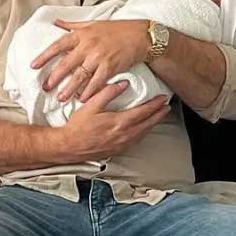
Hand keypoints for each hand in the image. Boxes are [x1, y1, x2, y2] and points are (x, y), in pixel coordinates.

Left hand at [31, 19, 150, 102]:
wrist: (141, 35)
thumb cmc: (116, 29)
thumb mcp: (93, 23)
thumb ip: (73, 25)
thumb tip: (56, 22)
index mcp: (81, 35)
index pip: (58, 46)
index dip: (44, 56)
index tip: (33, 66)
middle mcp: (88, 46)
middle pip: (66, 64)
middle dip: (54, 77)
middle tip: (45, 88)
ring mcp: (99, 57)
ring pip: (80, 76)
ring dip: (69, 88)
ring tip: (61, 98)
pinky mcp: (110, 67)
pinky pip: (96, 82)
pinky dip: (89, 91)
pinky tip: (82, 99)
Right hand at [56, 81, 171, 161]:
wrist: (69, 146)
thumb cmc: (78, 126)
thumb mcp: (91, 105)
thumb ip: (108, 93)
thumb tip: (123, 84)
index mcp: (119, 122)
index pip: (143, 111)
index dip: (155, 104)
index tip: (163, 98)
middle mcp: (124, 135)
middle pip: (148, 123)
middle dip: (159, 114)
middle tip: (166, 107)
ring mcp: (122, 144)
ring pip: (143, 133)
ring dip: (153, 124)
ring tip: (158, 117)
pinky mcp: (117, 150)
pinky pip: (136, 140)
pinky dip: (143, 133)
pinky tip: (143, 130)